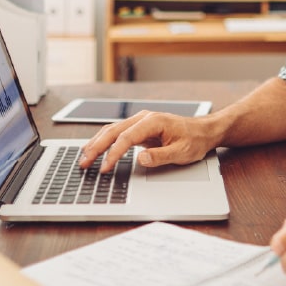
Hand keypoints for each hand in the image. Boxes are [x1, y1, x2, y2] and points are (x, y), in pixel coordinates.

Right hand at [78, 111, 218, 172]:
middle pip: (113, 131)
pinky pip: (116, 133)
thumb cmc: (194, 140)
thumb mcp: (182, 152)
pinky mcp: (138, 128)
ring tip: (83, 157)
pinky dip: (103, 141)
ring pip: (111, 130)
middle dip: (97, 147)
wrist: (202, 131)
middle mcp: (143, 118)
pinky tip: (93, 148)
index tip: (105, 167)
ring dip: (96, 143)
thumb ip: (161, 156)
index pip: (126, 138)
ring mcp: (139, 122)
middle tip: (84, 163)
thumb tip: (140, 159)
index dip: (114, 153)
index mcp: (153, 121)